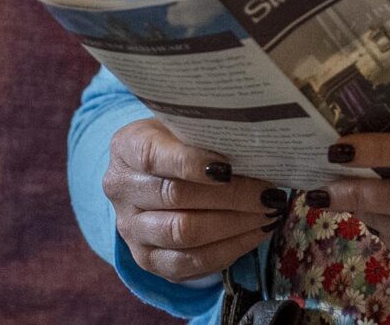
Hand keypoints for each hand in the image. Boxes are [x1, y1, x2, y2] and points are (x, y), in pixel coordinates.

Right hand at [103, 120, 285, 284]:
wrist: (153, 178)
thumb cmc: (176, 144)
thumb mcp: (182, 126)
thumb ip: (206, 134)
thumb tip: (255, 148)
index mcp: (126, 148)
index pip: (153, 156)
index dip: (191, 162)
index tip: (230, 166)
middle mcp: (121, 190)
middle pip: (176, 197)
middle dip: (230, 196)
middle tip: (268, 193)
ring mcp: (132, 230)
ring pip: (184, 234)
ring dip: (234, 225)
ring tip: (268, 213)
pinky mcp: (150, 261)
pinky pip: (192, 263)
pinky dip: (230, 249)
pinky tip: (255, 233)